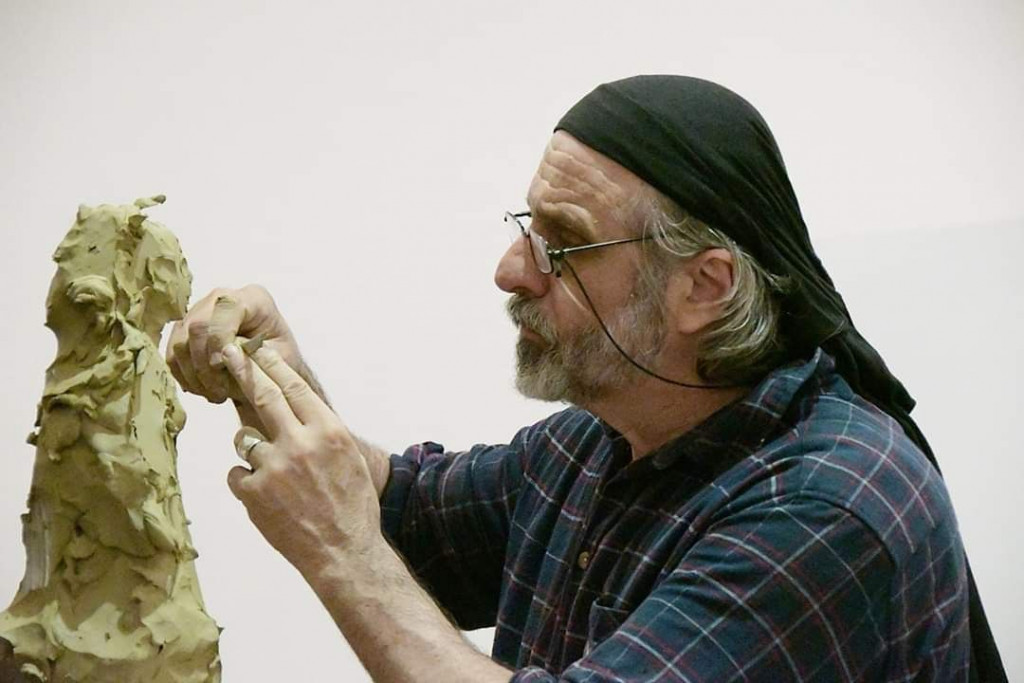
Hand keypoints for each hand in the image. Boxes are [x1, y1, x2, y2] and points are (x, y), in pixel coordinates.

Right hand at [166, 285, 301, 403]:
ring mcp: (201, 312)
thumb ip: (256, 354)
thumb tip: (229, 354)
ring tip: (214, 394)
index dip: (219, 340)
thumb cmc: (281, 362)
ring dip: (194, 374)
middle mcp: (223, 298)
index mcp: (254, 299)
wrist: (272, 369)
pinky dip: (184, 375)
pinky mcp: (186, 329)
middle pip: (197, 324)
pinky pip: (172, 353)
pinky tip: (203, 389)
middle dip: (204, 364)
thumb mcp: (279, 360)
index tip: (222, 368)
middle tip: (219, 392)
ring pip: (181, 340)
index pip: (226, 309)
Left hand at [220, 343, 381, 576]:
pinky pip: (237, 473)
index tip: (257, 349)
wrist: (344, 552)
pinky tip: (269, 498)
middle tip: (227, 352)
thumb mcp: (348, 458)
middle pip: (263, 396)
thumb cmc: (351, 505)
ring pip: (243, 439)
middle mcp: (301, 444)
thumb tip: (297, 405)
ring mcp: (274, 468)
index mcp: (329, 432)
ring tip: (275, 474)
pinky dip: (247, 482)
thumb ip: (322, 430)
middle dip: (242, 369)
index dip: (272, 364)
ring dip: (252, 449)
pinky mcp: (254, 493)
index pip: (294, 386)